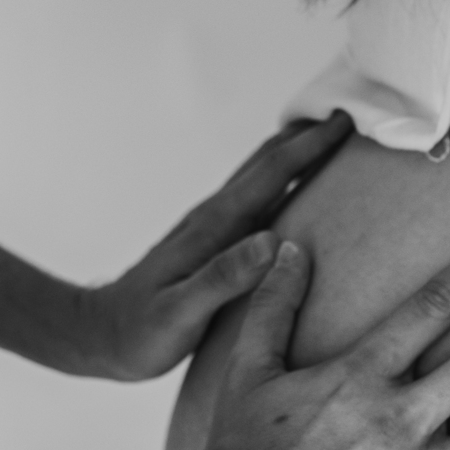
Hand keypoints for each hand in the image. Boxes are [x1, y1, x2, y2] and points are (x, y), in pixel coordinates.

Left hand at [83, 113, 352, 379]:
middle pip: (266, 163)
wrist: (99, 335)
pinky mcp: (210, 240)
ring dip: (294, 150)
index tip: (344, 120)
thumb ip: (223, 278)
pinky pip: (254, 196)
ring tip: (327, 136)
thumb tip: (272, 241)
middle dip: (308, 137)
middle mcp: (213, 217)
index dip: (310, 147)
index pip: (270, 175)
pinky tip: (290, 184)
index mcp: (213, 228)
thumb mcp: (179, 314)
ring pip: (259, 174)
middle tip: (350, 115)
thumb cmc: (139, 333)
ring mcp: (210, 226)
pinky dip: (279, 177)